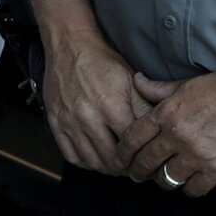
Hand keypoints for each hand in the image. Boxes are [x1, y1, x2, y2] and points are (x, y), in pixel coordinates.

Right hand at [37, 30, 150, 174]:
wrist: (70, 47)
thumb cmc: (103, 63)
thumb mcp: (131, 81)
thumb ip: (145, 109)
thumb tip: (159, 134)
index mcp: (111, 106)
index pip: (131, 146)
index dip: (142, 156)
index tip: (148, 159)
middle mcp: (87, 117)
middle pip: (112, 160)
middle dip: (127, 167)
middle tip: (135, 166)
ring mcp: (68, 122)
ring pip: (92, 162)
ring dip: (107, 168)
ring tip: (117, 163)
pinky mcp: (55, 123)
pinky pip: (71, 155)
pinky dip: (86, 162)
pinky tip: (96, 157)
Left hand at [121, 66, 215, 194]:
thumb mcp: (187, 84)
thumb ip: (158, 89)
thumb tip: (137, 81)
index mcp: (166, 114)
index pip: (132, 138)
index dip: (123, 151)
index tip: (121, 158)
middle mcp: (178, 136)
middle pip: (146, 162)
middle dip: (138, 171)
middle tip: (136, 175)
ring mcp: (198, 155)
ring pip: (168, 178)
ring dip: (164, 180)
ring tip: (164, 178)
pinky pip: (195, 189)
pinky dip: (190, 189)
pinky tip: (190, 184)